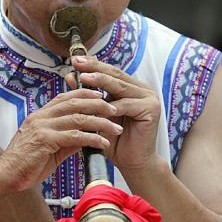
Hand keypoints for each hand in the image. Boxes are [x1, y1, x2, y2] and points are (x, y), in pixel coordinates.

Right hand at [0, 88, 121, 190]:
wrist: (6, 175)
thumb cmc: (26, 164)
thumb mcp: (49, 148)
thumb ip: (67, 140)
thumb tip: (86, 137)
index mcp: (40, 115)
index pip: (65, 97)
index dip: (85, 94)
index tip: (102, 96)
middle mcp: (41, 117)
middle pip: (75, 103)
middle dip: (98, 104)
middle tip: (115, 109)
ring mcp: (42, 127)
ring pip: (78, 118)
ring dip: (100, 122)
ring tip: (115, 127)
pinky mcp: (45, 140)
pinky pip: (74, 136)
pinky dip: (92, 138)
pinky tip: (103, 143)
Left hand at [68, 56, 160, 172]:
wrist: (131, 162)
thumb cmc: (112, 139)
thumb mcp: (96, 113)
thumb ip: (87, 95)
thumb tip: (69, 76)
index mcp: (130, 87)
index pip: (109, 72)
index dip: (92, 65)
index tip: (74, 59)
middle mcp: (142, 89)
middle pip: (115, 75)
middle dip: (95, 68)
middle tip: (78, 62)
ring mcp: (149, 98)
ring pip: (120, 87)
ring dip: (101, 81)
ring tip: (85, 77)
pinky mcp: (152, 110)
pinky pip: (127, 105)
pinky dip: (112, 105)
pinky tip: (98, 103)